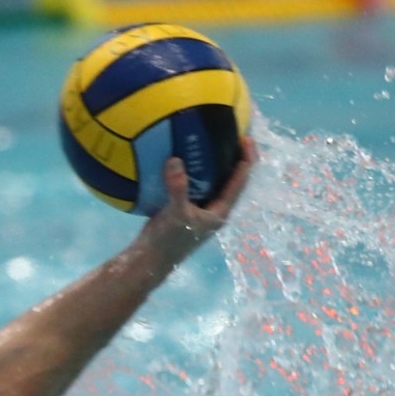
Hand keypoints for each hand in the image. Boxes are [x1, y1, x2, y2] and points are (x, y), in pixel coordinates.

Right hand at [144, 135, 257, 263]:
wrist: (148, 261)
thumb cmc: (167, 242)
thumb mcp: (175, 214)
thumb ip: (178, 188)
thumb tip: (176, 160)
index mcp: (219, 212)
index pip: (239, 182)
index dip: (245, 160)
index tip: (246, 139)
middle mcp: (213, 210)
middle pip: (230, 180)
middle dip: (234, 158)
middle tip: (234, 134)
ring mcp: (199, 210)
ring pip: (212, 182)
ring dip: (215, 164)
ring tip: (213, 141)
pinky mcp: (185, 209)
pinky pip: (195, 185)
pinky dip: (194, 171)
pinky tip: (185, 157)